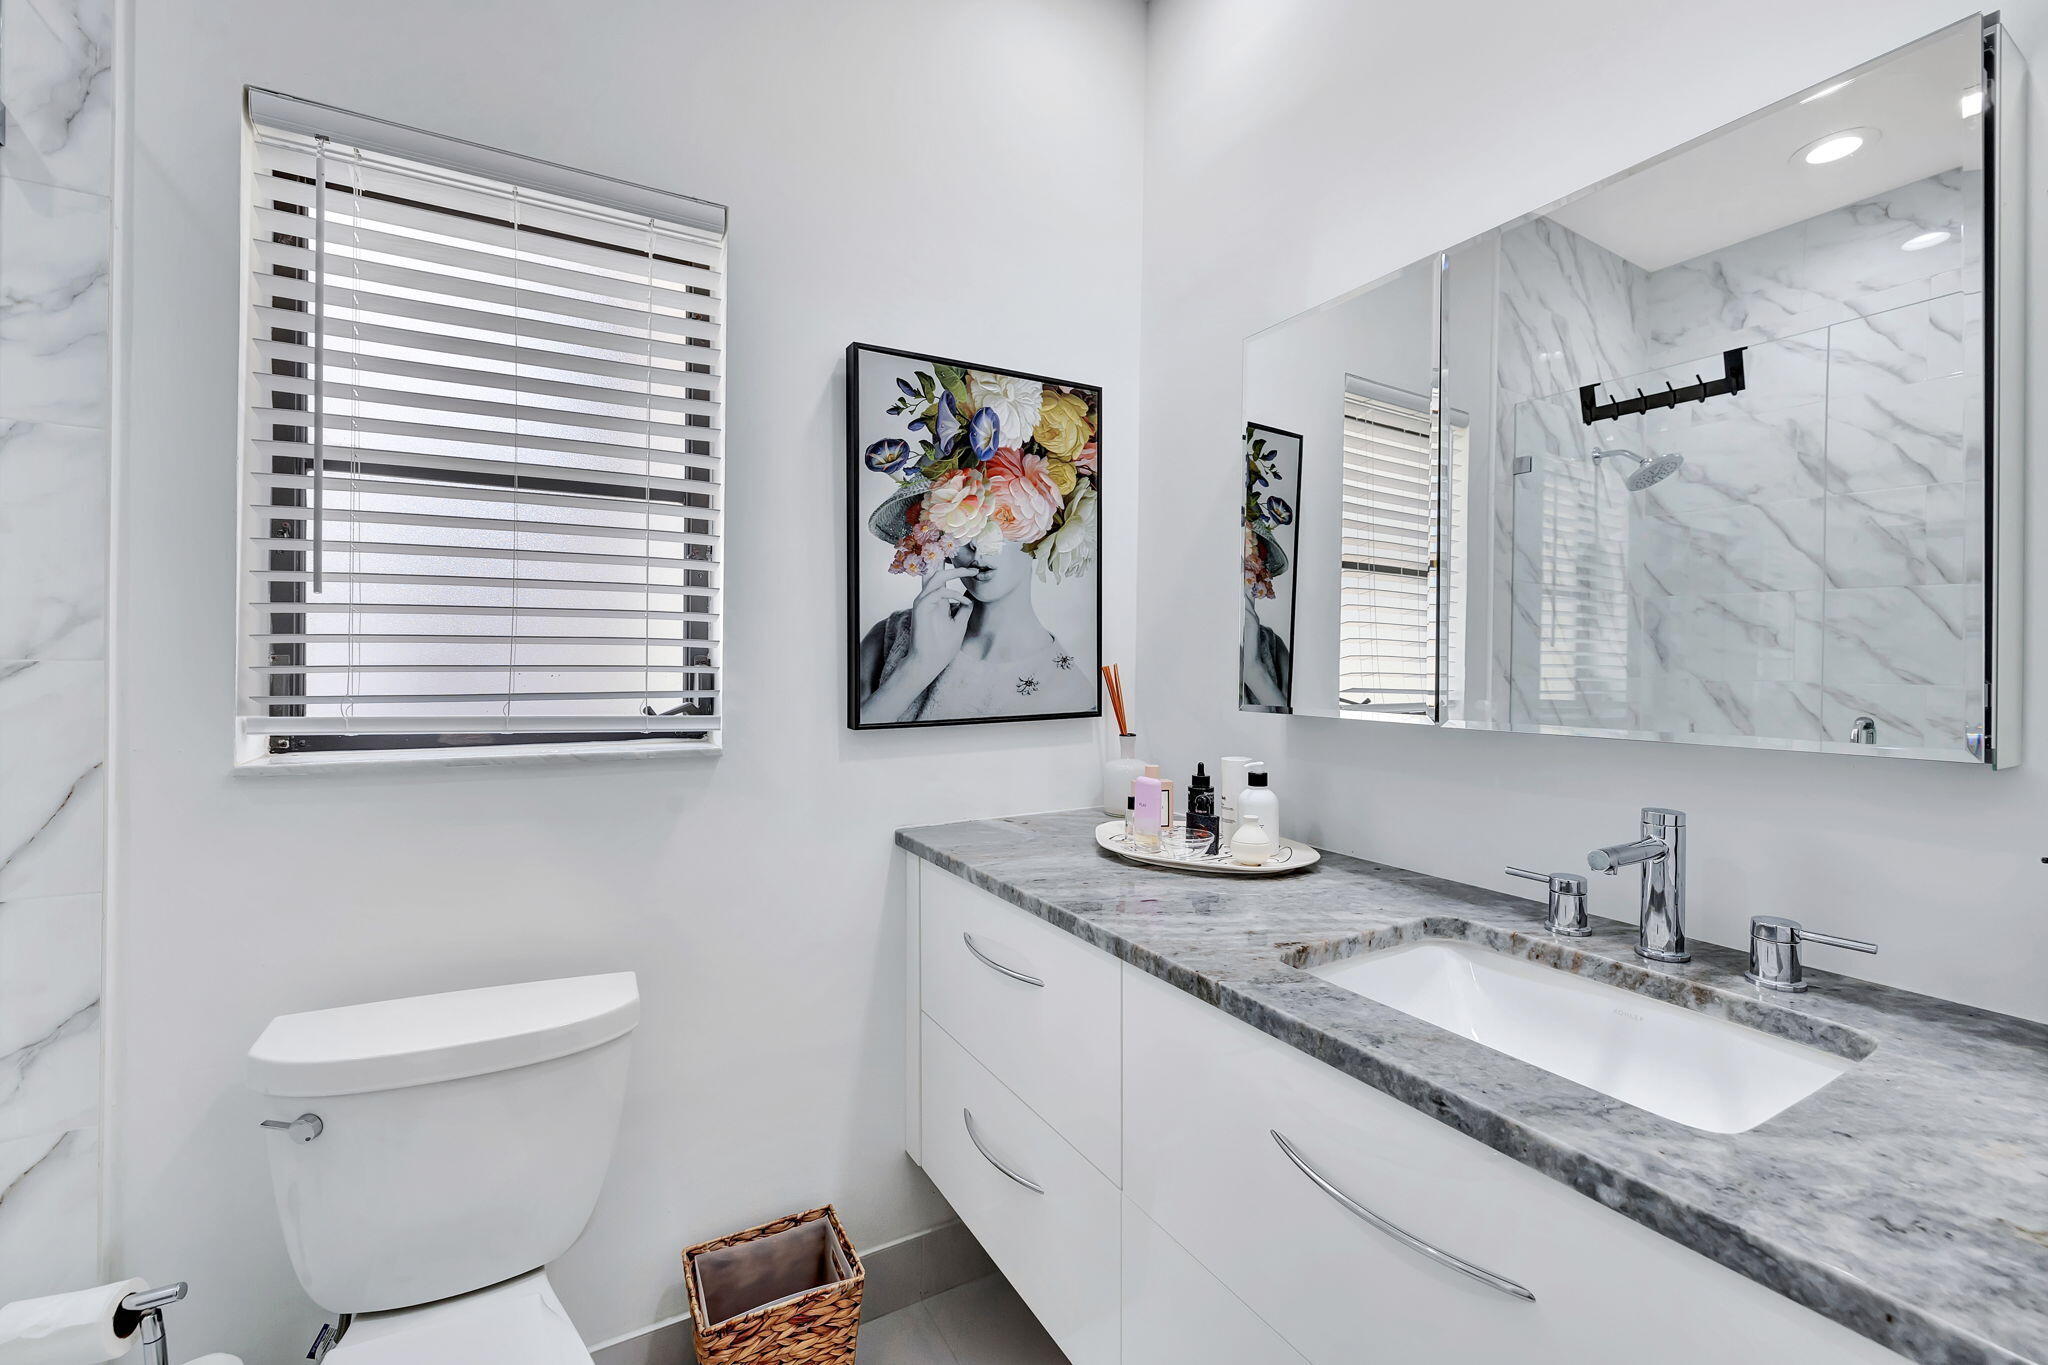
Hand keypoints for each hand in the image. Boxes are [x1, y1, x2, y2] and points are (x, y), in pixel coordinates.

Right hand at [902, 564, 973, 682]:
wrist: (929, 662)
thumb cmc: (942, 646)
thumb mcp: (959, 625)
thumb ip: (963, 610)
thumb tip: (971, 599)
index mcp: (936, 600)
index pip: (942, 578)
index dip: (956, 570)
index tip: (975, 570)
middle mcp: (928, 598)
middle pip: (938, 572)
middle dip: (957, 567)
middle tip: (975, 568)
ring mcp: (923, 602)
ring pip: (936, 577)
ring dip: (955, 572)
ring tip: (972, 572)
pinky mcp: (920, 608)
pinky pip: (937, 593)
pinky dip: (953, 594)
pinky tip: (965, 602)